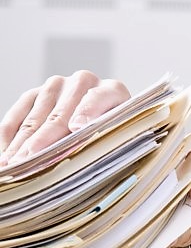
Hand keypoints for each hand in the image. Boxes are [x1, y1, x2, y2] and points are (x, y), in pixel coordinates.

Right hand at [0, 71, 129, 167]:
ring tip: (14, 165)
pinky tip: (5, 156)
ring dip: (21, 144)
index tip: (77, 127)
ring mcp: (56, 85)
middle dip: (43, 140)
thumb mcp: (123, 133)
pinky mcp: (35, 93)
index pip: (98, 99)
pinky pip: (17, 116)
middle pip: (59, 115)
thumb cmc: (117, 131)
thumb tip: (90, 163)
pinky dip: (9, 137)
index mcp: (113, 90)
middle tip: (30, 160)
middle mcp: (84, 82)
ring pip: (35, 118)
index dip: (87, 113)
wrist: (105, 112)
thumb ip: (111, 139)